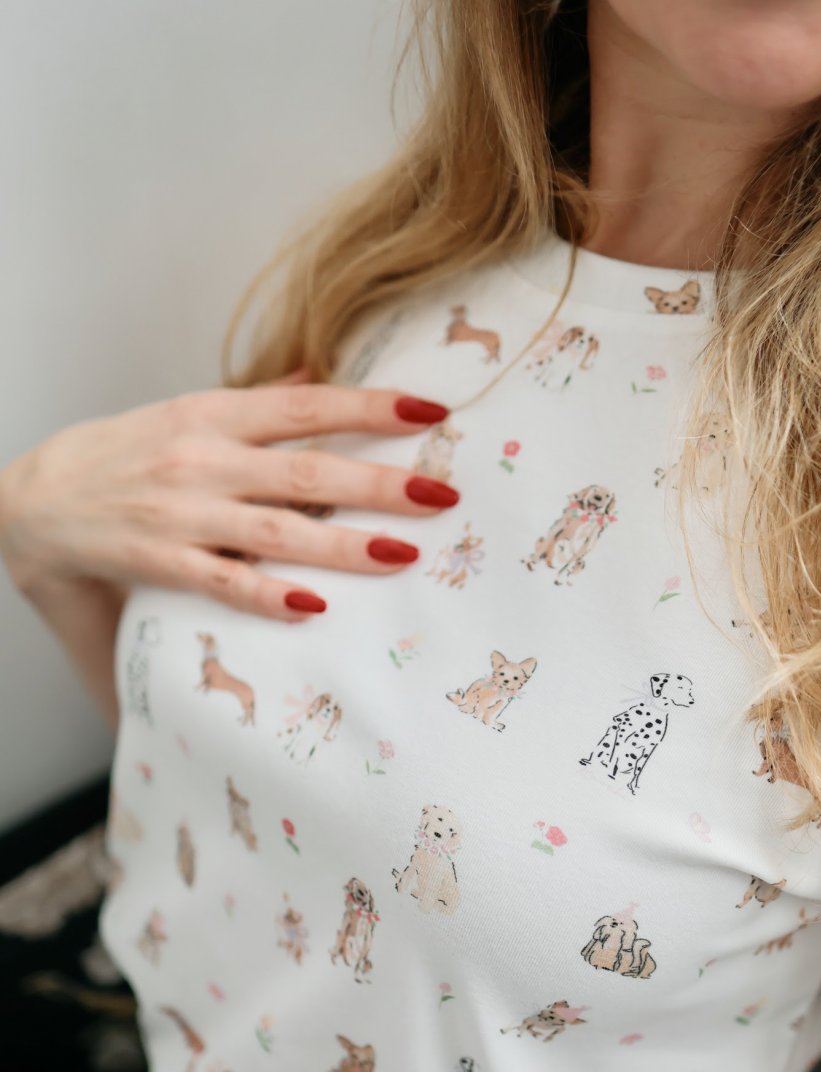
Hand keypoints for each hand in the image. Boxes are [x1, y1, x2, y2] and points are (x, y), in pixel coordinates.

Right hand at [0, 371, 455, 621]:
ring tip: (401, 555)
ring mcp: (180, 512)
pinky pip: (222, 581)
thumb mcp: (187, 416)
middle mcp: (202, 458)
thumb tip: (320, 376)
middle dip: (379, 482)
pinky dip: (269, 594)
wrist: (30, 500)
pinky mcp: (158, 561)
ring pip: (276, 529)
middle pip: (307, 469)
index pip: (307, 405)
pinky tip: (316, 606)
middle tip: (441, 495)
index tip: (432, 409)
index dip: (372, 406)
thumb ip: (256, 404)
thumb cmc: (121, 458)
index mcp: (212, 414)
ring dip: (343, 543)